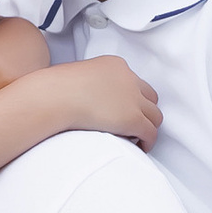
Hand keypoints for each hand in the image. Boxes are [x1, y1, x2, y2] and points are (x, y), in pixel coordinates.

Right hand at [46, 54, 160, 150]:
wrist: (56, 97)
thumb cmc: (56, 89)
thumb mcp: (78, 74)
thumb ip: (90, 82)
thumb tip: (84, 96)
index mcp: (116, 65)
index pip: (134, 82)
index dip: (132, 98)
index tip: (124, 109)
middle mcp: (129, 79)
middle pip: (150, 97)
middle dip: (144, 110)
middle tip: (134, 124)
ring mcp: (133, 99)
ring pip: (155, 116)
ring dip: (148, 126)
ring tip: (138, 138)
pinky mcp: (133, 119)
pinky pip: (150, 132)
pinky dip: (148, 141)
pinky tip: (140, 147)